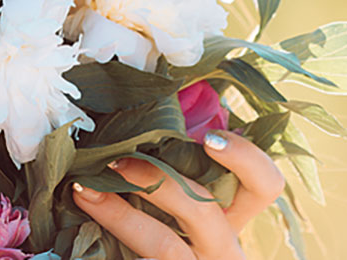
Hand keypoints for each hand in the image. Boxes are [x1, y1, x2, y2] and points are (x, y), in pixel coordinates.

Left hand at [71, 131, 284, 259]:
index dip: (245, 159)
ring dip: (118, 214)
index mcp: (235, 216)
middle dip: (156, 182)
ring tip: (84, 191)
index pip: (265, 185)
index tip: (207, 138)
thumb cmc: (168, 219)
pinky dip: (105, 244)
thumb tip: (144, 102)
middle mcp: (224, 249)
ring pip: (163, 248)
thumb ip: (175, 156)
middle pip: (205, 213)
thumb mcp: (184, 193)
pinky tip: (81, 222)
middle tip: (116, 161)